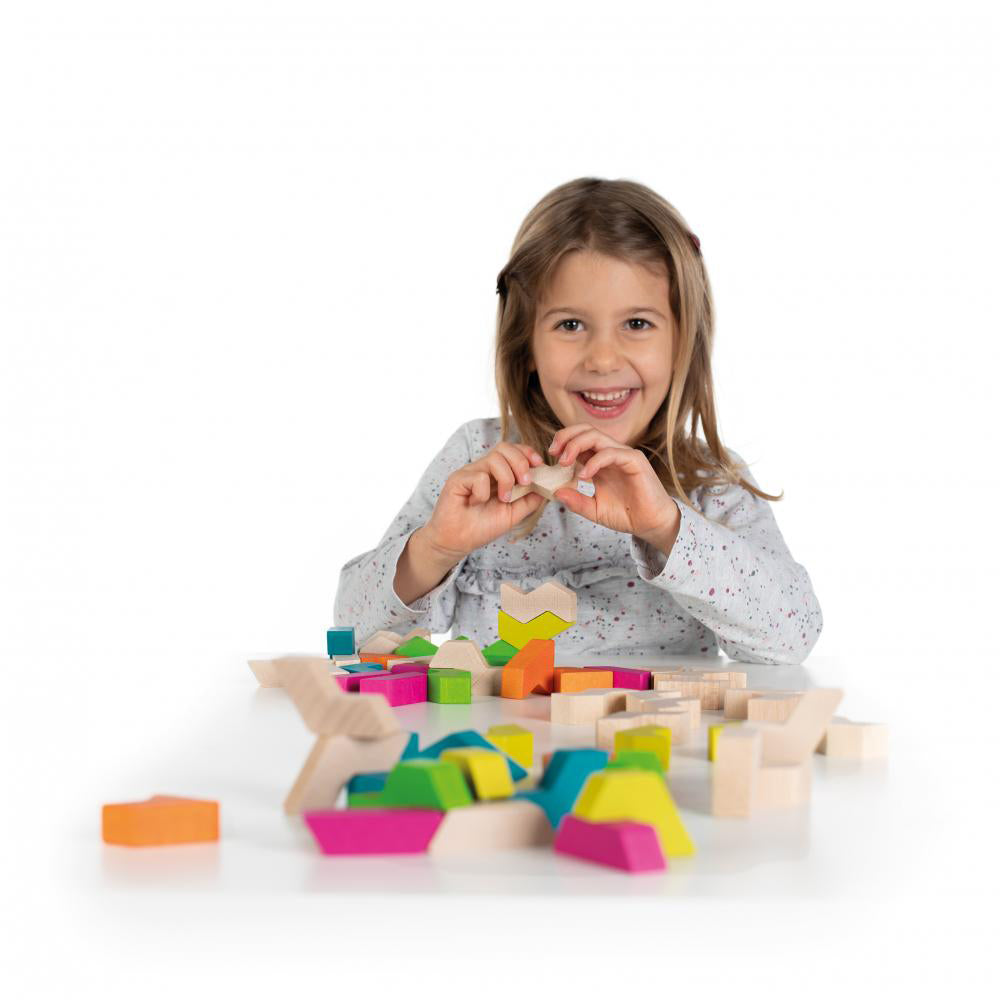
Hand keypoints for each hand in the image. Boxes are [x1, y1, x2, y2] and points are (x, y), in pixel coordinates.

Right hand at [421, 442, 546, 559]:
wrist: (457, 542)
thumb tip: (548, 486)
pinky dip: (484, 493)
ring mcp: (470, 472)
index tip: (539, 465)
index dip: (528, 453)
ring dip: (506, 479)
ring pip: (494, 458)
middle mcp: (483, 469)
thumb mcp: (513, 514)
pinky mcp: (457, 479)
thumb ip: (530, 499)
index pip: (513, 451)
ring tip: (503, 498)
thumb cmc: (482, 527)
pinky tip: (476, 503)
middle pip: (505, 447)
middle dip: (521, 462)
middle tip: (525, 482)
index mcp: (496, 474)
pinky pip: (479, 476)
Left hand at [548, 424, 680, 551]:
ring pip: (597, 436)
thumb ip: (576, 501)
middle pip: (586, 430)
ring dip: (576, 445)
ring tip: (564, 462)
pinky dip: (595, 461)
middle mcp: (610, 454)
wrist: (650, 524)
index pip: (579, 439)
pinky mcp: (634, 461)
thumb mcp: (593, 510)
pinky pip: (611, 453)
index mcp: (599, 461)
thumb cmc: (626, 515)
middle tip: (553, 453)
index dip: (562, 442)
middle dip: (566, 436)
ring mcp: (623, 455)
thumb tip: (555, 492)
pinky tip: (585, 475)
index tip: (549, 457)